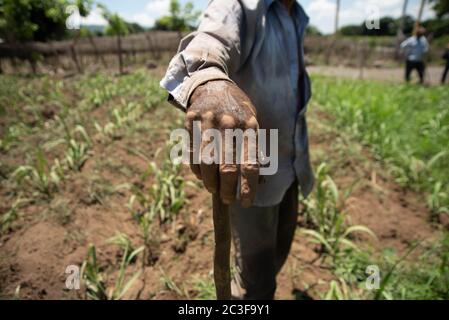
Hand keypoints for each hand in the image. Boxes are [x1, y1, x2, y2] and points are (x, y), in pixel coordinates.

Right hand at [186, 80, 258, 206]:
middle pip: (227, 167)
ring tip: (214, 189)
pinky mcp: (191, 122)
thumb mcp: (251, 122)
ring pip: (207, 163)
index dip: (248, 187)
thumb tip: (256, 181)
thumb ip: (253, 149)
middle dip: (228, 189)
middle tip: (228, 198)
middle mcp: (229, 124)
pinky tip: (202, 176)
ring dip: (210, 182)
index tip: (246, 202)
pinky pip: (192, 154)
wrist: (212, 83)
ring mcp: (208, 122)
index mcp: (249, 125)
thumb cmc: (236, 109)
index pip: (250, 164)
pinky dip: (197, 170)